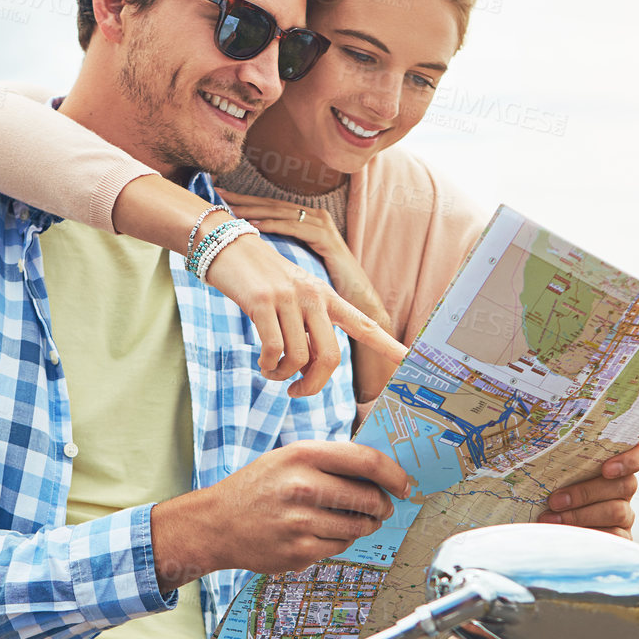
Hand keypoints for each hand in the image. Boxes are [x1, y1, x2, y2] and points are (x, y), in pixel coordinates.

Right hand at [152, 441, 411, 583]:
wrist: (216, 524)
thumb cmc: (257, 488)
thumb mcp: (288, 458)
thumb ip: (330, 460)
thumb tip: (381, 469)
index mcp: (303, 455)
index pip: (367, 462)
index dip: (394, 475)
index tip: (405, 484)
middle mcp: (302, 487)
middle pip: (369, 498)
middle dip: (383, 505)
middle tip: (381, 507)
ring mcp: (300, 522)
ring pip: (358, 527)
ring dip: (365, 525)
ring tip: (353, 520)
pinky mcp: (299, 552)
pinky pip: (340, 547)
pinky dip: (340, 542)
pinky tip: (324, 533)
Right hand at [203, 232, 405, 400]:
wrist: (226, 245)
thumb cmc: (260, 279)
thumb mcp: (292, 299)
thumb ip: (306, 329)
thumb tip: (308, 370)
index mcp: (326, 297)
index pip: (364, 324)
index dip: (389, 345)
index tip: (412, 360)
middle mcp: (313, 297)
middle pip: (329, 358)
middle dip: (313, 386)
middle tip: (295, 393)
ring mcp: (289, 299)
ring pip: (298, 359)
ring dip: (282, 376)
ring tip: (271, 372)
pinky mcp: (262, 302)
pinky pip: (273, 350)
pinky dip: (267, 366)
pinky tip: (262, 362)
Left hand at [217, 191, 388, 322]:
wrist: (354, 301)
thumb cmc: (323, 285)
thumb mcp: (296, 264)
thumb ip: (279, 253)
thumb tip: (249, 251)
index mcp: (306, 220)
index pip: (271, 207)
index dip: (247, 201)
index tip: (221, 197)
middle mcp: (314, 217)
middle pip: (272, 205)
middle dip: (245, 199)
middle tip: (219, 192)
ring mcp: (321, 225)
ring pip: (281, 213)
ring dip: (254, 209)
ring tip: (231, 207)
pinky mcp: (325, 238)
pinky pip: (294, 228)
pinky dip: (273, 225)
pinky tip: (253, 225)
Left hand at [536, 437, 638, 538]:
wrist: (541, 523)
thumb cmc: (547, 484)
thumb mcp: (554, 467)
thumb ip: (563, 455)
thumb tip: (544, 441)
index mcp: (616, 460)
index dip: (636, 458)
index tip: (606, 469)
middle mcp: (625, 485)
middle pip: (626, 484)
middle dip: (587, 492)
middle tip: (555, 500)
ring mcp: (626, 512)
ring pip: (617, 511)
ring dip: (580, 515)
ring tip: (551, 517)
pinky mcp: (620, 537)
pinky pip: (614, 536)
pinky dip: (586, 534)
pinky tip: (564, 534)